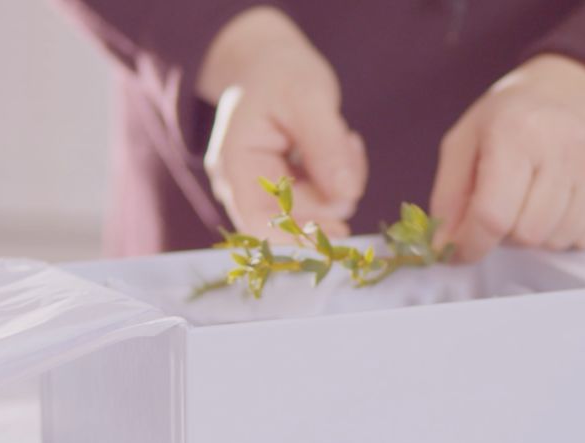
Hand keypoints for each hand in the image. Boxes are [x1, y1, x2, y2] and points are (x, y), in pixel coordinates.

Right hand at [199, 7, 366, 241]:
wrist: (273, 64)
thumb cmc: (281, 74)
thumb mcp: (306, 98)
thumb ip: (324, 145)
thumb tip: (347, 194)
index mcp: (235, 164)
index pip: (258, 222)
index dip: (295, 236)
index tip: (338, 233)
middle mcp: (246, 187)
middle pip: (298, 219)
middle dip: (334, 190)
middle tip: (348, 143)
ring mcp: (269, 192)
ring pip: (320, 212)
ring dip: (344, 181)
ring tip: (343, 136)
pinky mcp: (292, 192)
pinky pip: (327, 201)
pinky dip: (343, 178)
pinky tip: (341, 145)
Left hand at [430, 54, 584, 261]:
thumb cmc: (524, 112)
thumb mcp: (469, 137)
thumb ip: (449, 195)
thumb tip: (444, 246)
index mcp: (519, 131)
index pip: (492, 216)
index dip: (470, 244)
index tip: (462, 249)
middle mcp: (568, 148)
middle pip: (525, 235)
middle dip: (508, 231)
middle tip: (509, 201)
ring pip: (557, 242)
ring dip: (540, 232)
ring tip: (539, 195)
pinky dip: (571, 231)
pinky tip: (569, 198)